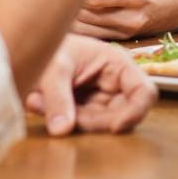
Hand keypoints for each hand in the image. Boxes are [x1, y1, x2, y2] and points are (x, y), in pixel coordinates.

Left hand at [24, 33, 157, 133]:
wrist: (33, 47)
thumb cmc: (50, 47)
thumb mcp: (52, 68)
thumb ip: (56, 97)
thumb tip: (62, 131)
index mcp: (118, 65)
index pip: (144, 92)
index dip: (137, 112)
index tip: (115, 129)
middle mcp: (115, 84)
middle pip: (122, 115)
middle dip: (94, 122)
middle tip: (62, 116)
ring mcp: (100, 99)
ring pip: (101, 125)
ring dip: (72, 121)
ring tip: (37, 101)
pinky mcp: (85, 110)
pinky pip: (82, 126)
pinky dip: (61, 121)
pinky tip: (37, 102)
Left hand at [71, 0, 177, 39]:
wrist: (173, 3)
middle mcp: (130, 18)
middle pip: (85, 16)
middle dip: (70, 4)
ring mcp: (125, 33)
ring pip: (84, 30)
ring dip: (69, 19)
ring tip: (63, 5)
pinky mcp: (120, 41)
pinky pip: (90, 37)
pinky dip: (78, 29)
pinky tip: (72, 18)